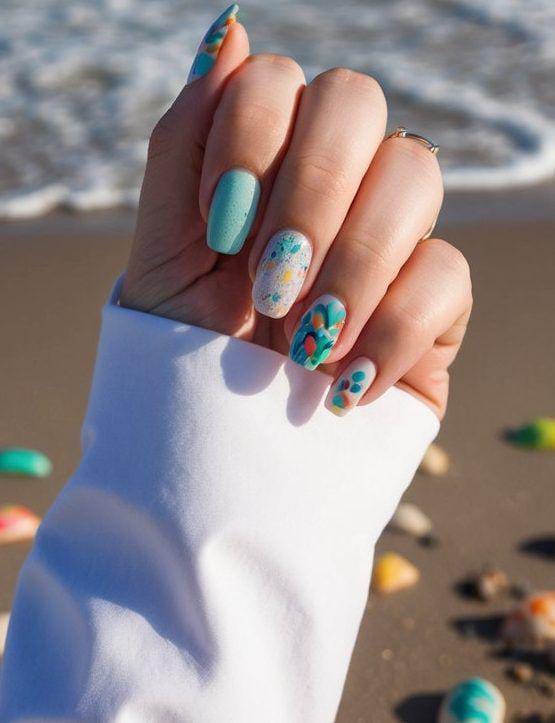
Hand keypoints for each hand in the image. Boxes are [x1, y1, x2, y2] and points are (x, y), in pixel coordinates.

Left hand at [120, 6, 471, 418]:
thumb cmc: (188, 351)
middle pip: (358, 102)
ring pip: (415, 176)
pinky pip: (446, 276)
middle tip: (268, 280)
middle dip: (309, 191)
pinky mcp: (434, 304)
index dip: (249, 139)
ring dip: (351, 264)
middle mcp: (335, 183)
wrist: (231, 449)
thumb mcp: (163, 252)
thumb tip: (227, 29)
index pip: (280, 81)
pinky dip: (388, 333)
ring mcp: (390, 238)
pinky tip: (343, 384)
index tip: (218, 226)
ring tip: (304, 340)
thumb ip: (183, 145)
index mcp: (267, 162)